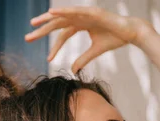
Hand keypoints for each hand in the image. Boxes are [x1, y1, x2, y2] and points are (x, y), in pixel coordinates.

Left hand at [25, 6, 154, 73]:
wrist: (131, 32)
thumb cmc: (115, 39)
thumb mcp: (96, 51)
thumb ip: (83, 59)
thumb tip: (73, 70)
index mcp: (81, 24)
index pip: (63, 34)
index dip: (55, 46)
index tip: (48, 58)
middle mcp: (80, 17)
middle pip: (57, 24)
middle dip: (42, 30)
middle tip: (27, 38)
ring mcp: (85, 13)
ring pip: (62, 16)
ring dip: (46, 19)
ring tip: (33, 24)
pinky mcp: (92, 12)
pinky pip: (74, 11)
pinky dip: (62, 11)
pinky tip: (51, 13)